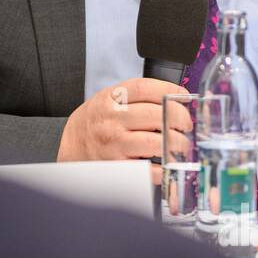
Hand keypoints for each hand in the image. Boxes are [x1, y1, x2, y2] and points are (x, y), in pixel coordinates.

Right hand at [57, 79, 191, 182]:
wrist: (71, 147)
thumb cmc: (96, 123)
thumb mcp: (108, 100)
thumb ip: (136, 97)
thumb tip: (176, 98)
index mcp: (110, 98)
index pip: (145, 88)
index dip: (170, 90)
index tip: (183, 96)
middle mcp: (112, 120)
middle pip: (155, 115)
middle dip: (180, 119)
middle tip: (186, 125)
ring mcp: (114, 144)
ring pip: (155, 142)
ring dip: (176, 144)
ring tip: (182, 144)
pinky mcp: (118, 167)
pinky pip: (148, 169)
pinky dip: (164, 168)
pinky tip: (169, 163)